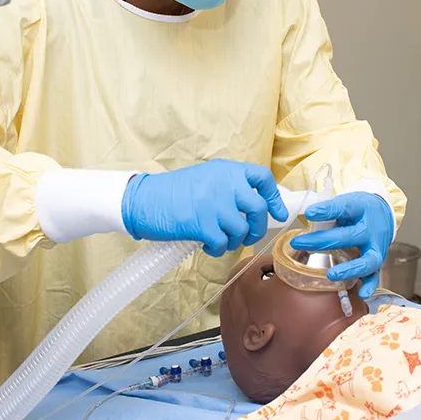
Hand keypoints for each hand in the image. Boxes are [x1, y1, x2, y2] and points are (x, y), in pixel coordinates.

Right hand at [120, 160, 288, 256]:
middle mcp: (224, 183)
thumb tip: (256, 206)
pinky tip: (207, 246)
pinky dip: (217, 249)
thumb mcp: (205, 178)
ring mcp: (214, 203)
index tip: (278, 214)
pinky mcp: (202, 223)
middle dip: (257, 227)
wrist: (142, 200)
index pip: (262, 178)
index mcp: (226, 170)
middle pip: (258, 208)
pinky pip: (222, 244)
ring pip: (241, 230)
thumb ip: (229, 187)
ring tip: (220, 241)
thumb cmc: (172, 192)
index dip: (274, 198)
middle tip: (248, 236)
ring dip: (234, 241)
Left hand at [289, 192, 394, 299]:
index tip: (310, 213)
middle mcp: (371, 229)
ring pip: (367, 260)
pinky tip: (361, 293)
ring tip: (331, 275)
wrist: (382, 214)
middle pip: (350, 236)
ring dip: (349, 269)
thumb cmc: (358, 210)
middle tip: (299, 242)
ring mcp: (376, 247)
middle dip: (323, 241)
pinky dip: (369, 285)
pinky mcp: (377, 261)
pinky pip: (375, 275)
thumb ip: (329, 211)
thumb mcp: (346, 202)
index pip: (344, 208)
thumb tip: (306, 216)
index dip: (327, 211)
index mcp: (362, 209)